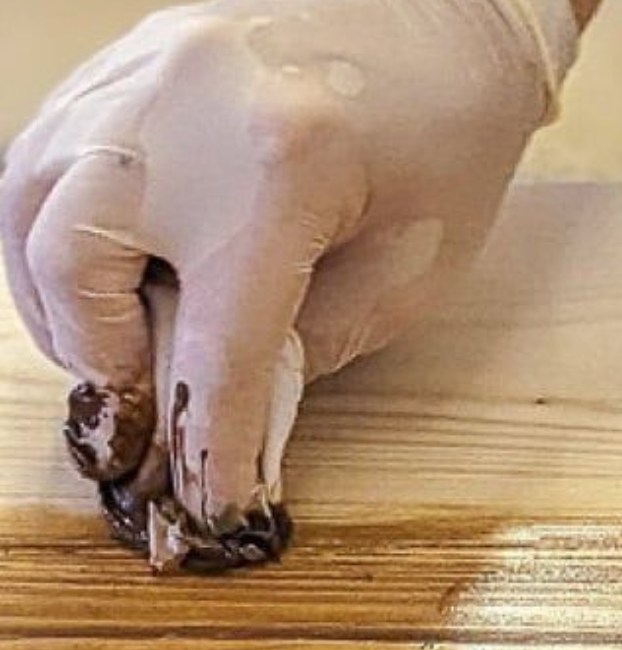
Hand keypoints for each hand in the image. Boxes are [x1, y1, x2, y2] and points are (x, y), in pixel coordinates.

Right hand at [0, 0, 577, 533]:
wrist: (447, 9)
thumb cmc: (450, 143)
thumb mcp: (404, 275)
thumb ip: (304, 348)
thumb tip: (221, 411)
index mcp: (281, 172)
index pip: (213, 351)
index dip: (205, 444)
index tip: (204, 501)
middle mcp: (184, 112)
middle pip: (72, 265)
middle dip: (103, 363)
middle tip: (141, 403)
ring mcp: (141, 70)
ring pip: (26, 206)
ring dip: (60, 301)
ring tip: (116, 344)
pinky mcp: (125, 58)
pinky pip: (40, 155)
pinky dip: (54, 230)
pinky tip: (103, 269)